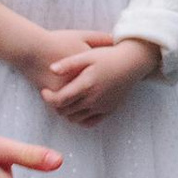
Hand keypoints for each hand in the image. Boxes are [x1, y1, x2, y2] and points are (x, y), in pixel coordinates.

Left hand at [38, 34, 157, 124]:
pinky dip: (80, 119)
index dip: (48, 97)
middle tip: (52, 96)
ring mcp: (102, 106)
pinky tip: (77, 108)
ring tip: (64, 101)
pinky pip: (90, 122)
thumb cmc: (108, 56)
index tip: (45, 91)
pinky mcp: (109, 110)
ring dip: (66, 112)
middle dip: (55, 105)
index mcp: (86, 84)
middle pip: (65, 111)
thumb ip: (68, 63)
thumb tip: (51, 69)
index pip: (60, 100)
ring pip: (75, 119)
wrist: (132, 63)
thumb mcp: (87, 55)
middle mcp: (94, 99)